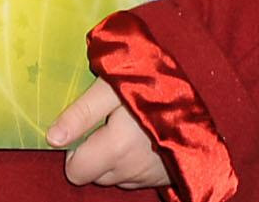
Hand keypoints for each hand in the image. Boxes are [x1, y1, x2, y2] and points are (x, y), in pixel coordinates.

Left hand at [46, 83, 172, 187]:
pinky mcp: (166, 176)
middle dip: (95, 152)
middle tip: (109, 120)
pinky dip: (134, 161)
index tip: (87, 125)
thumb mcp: (112, 87)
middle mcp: (131, 171)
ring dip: (115, 158)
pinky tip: (145, 136)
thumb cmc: (155, 81)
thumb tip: (51, 137)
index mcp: (115, 150)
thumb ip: (81, 112)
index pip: (76, 172)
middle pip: (95, 174)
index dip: (75, 149)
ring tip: (129, 125)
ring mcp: (150, 176)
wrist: (208, 92)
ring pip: (116, 176)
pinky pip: (137, 176)